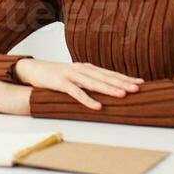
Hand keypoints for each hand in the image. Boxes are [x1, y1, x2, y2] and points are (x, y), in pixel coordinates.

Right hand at [12, 59, 143, 110]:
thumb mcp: (75, 76)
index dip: (125, 78)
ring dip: (109, 89)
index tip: (141, 82)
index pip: (109, 73)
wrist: (33, 69)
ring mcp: (71, 75)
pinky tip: (98, 106)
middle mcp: (82, 69)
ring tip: (123, 95)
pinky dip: (88, 100)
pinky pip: (76, 93)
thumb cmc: (56, 75)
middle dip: (122, 83)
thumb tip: (106, 88)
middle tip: (138, 88)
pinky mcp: (61, 83)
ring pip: (94, 83)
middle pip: (105, 77)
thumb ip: (88, 80)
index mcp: (87, 68)